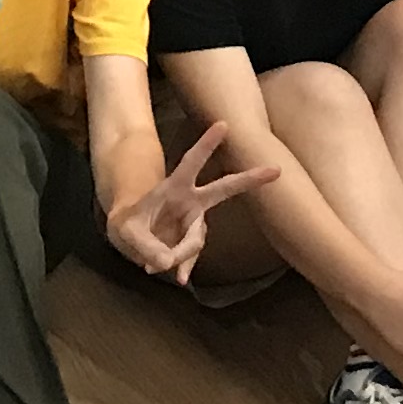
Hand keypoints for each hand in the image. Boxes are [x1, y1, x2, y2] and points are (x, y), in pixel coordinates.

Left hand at [108, 117, 275, 283]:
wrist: (128, 236)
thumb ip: (144, 246)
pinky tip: (180, 279)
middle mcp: (190, 201)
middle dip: (249, 179)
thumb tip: (166, 264)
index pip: (192, 163)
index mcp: (174, 188)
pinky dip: (185, 267)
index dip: (206, 145)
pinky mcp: (191, 241)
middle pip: (223, 189)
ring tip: (152, 265)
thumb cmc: (126, 223)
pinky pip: (192, 257)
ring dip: (178, 255)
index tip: (223, 124)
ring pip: (196, 240)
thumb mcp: (125, 232)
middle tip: (276, 169)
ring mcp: (193, 222)